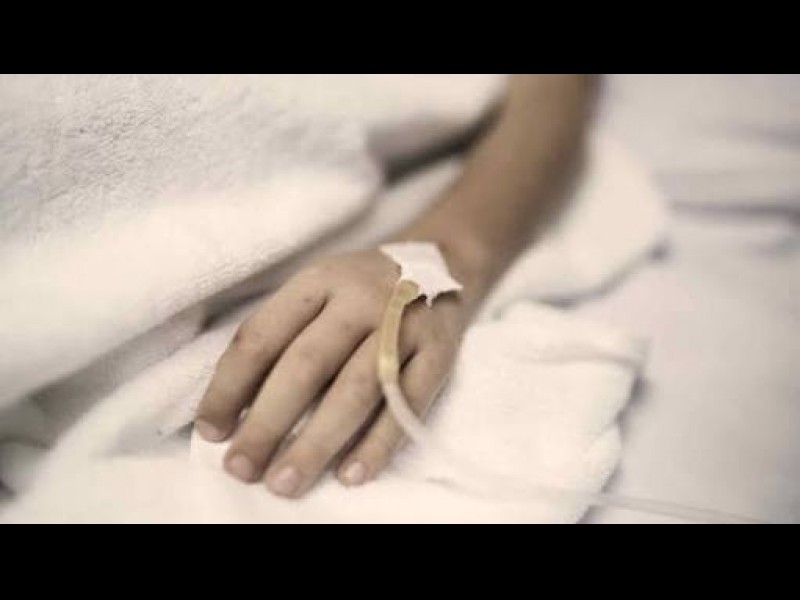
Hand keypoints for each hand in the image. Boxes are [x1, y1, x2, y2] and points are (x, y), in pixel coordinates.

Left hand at [195, 248, 468, 497]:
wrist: (442, 260)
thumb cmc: (360, 290)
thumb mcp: (318, 291)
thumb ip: (281, 336)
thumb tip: (233, 409)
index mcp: (317, 281)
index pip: (262, 336)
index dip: (229, 387)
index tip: (211, 432)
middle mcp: (360, 297)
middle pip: (306, 365)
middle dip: (268, 423)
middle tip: (242, 469)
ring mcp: (403, 324)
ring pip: (355, 389)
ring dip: (317, 441)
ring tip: (285, 482)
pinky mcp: (439, 351)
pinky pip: (407, 403)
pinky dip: (378, 443)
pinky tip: (350, 475)